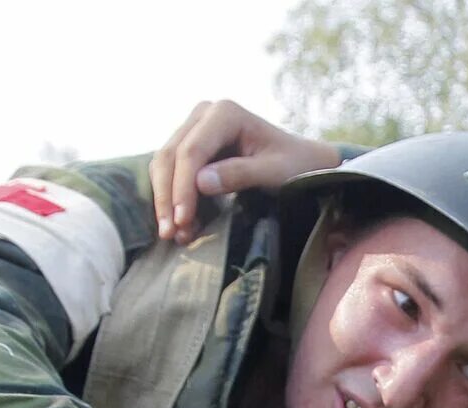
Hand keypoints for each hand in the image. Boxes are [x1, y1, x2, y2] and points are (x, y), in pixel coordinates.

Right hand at [151, 100, 342, 241]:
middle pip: (170, 156)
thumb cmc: (295, 165)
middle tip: (169, 233)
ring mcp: (195, 129)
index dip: (182, 187)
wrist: (303, 162)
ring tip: (173, 234)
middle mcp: (204, 115)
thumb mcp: (274, 171)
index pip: (192, 151)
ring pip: (164, 165)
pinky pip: (173, 174)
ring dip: (166, 201)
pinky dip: (173, 200)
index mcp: (224, 113)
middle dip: (167, 197)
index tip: (182, 220)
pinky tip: (181, 226)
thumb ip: (240, 174)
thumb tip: (200, 183)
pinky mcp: (193, 148)